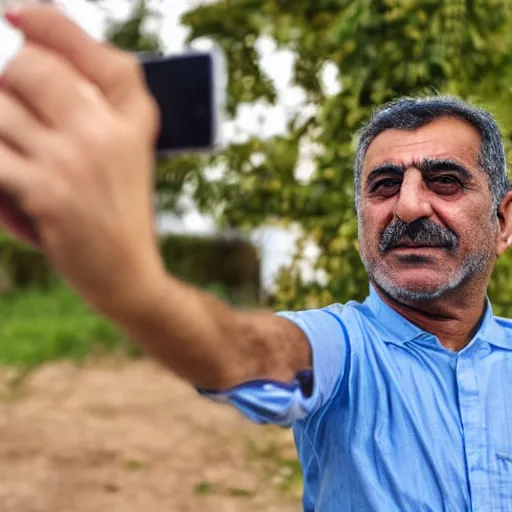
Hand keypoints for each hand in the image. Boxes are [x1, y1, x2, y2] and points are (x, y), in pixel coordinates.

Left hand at [0, 5, 165, 317]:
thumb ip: (94, 108)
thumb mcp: (126, 156)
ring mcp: (76, 160)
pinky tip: (11, 180)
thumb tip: (24, 57)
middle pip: (31, 67)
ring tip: (19, 151)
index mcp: (135, 119)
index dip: (52, 24)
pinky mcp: (46, 192)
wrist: (128, 273)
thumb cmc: (120, 213)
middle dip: (8, 79)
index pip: (94, 52)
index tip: (16, 13)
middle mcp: (108, 132)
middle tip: (16, 106)